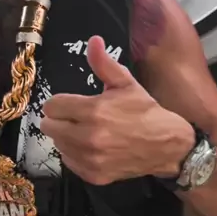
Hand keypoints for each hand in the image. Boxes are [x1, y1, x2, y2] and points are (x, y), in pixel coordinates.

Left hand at [41, 35, 194, 184]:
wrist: (167, 145)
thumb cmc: (145, 111)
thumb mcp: (126, 84)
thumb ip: (104, 64)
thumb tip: (93, 40)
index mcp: (93, 111)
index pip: (52, 106)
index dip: (59, 102)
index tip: (68, 103)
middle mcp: (88, 137)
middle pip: (49, 126)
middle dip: (58, 119)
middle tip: (73, 117)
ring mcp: (90, 158)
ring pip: (57, 144)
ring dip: (65, 136)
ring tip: (83, 131)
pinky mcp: (93, 175)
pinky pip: (68, 161)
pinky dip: (74, 154)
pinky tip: (89, 147)